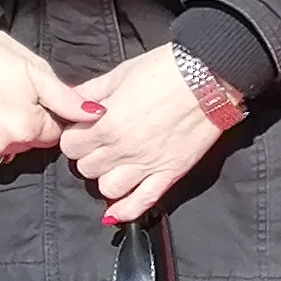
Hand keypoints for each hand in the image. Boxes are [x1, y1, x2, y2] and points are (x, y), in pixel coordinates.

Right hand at [0, 28, 90, 185]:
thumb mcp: (36, 69)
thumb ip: (66, 99)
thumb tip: (96, 115)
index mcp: (29, 127)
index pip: (52, 136)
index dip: (45, 119)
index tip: (32, 103)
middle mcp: (4, 145)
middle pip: (27, 147)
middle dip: (25, 130)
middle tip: (8, 102)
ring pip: (3, 157)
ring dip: (3, 142)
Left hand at [58, 45, 229, 224]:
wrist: (209, 76)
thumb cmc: (164, 69)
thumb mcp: (120, 73)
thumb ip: (91, 91)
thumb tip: (70, 97)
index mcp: (105, 125)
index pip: (70, 144)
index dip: (75, 136)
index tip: (84, 129)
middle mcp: (122, 151)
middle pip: (86, 168)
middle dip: (89, 155)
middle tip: (101, 143)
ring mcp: (146, 166)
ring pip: (107, 189)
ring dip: (106, 177)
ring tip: (114, 165)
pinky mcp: (169, 174)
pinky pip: (142, 202)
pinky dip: (125, 211)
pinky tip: (115, 211)